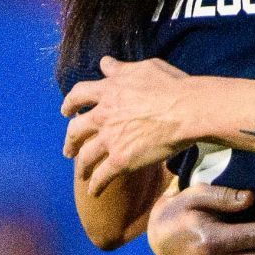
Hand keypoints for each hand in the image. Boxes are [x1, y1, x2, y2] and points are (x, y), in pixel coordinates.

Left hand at [64, 57, 199, 195]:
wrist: (188, 110)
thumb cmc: (173, 86)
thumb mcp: (146, 68)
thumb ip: (122, 68)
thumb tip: (106, 63)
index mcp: (108, 91)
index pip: (78, 95)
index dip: (70, 104)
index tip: (66, 111)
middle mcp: (103, 115)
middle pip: (76, 130)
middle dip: (70, 141)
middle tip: (69, 149)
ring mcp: (111, 138)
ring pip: (86, 155)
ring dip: (81, 166)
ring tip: (82, 173)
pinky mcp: (121, 159)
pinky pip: (102, 176)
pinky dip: (96, 185)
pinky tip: (94, 192)